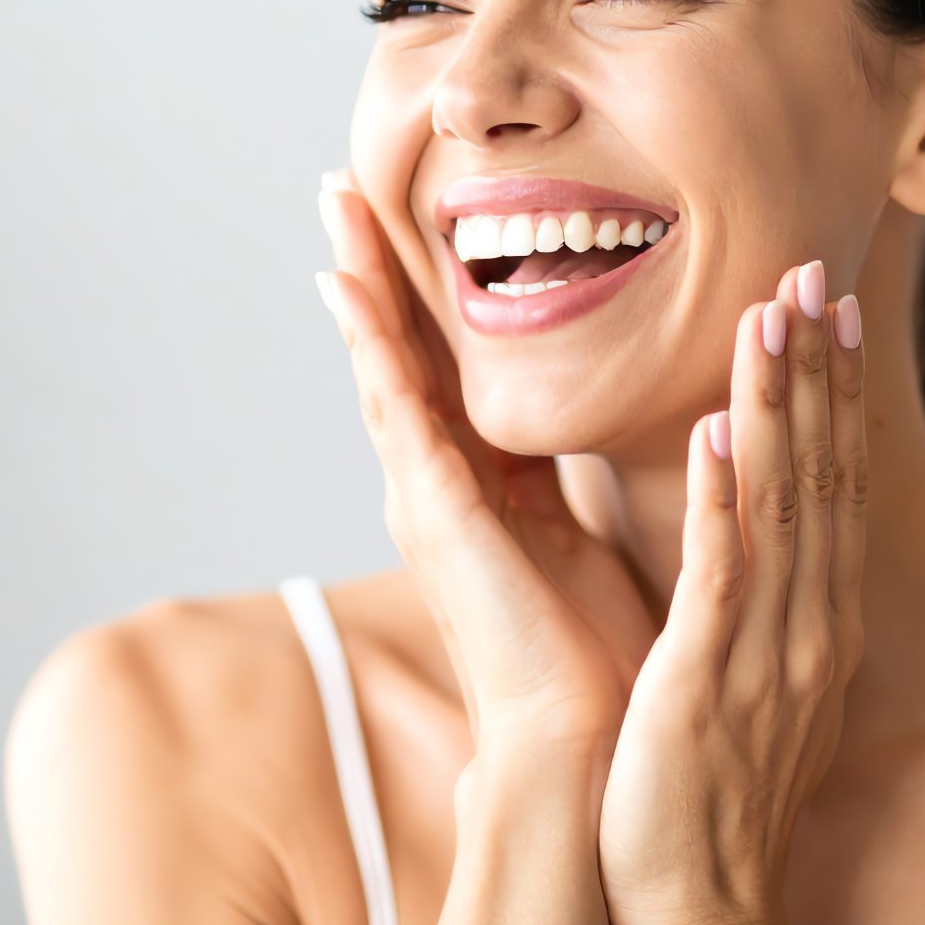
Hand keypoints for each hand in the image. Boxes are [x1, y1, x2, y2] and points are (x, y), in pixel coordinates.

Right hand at [313, 170, 656, 774]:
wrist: (581, 743)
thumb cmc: (589, 654)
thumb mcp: (576, 532)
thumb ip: (563, 475)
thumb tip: (584, 425)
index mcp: (479, 483)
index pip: (442, 365)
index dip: (419, 291)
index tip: (398, 217)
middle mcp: (439, 484)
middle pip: (398, 350)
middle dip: (372, 266)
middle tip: (338, 182)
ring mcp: (429, 498)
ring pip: (386, 366)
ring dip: (360, 283)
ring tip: (335, 209)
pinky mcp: (439, 516)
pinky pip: (400, 413)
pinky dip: (373, 347)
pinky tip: (349, 292)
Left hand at [597, 259, 867, 924]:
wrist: (702, 911)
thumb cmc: (708, 797)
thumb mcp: (743, 680)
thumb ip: (749, 603)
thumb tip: (744, 534)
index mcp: (814, 625)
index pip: (833, 485)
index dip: (834, 393)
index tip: (828, 307)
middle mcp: (808, 629)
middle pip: (824, 477)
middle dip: (817, 371)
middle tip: (811, 272)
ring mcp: (765, 654)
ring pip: (782, 506)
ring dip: (778, 405)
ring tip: (771, 314)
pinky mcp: (709, 682)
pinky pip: (722, 576)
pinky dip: (727, 499)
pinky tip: (721, 431)